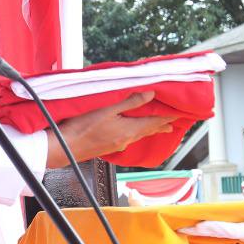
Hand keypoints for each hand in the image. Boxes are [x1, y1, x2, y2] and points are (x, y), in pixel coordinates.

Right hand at [46, 91, 174, 167]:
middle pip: (148, 131)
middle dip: (161, 126)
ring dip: (149, 130)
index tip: (178, 115)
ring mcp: (117, 145)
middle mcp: (126, 140)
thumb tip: (151, 94)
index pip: (153, 122)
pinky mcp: (109, 147)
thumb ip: (130, 102)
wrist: (64, 148)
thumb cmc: (82, 128)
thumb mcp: (107, 110)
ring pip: (138, 135)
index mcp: (128, 130)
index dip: (166, 118)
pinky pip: (129, 139)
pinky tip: (132, 134)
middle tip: (173, 125)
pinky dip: (137, 133)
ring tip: (158, 129)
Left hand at [178, 180, 243, 243]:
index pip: (230, 229)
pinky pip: (237, 229)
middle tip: (182, 224)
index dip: (210, 226)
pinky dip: (224, 225)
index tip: (193, 225)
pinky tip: (214, 221)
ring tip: (192, 221)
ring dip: (211, 226)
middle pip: (223, 230)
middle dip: (203, 228)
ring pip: (229, 230)